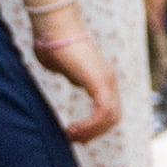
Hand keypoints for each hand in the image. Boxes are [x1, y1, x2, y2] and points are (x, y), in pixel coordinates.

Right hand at [29, 5, 125, 139]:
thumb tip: (64, 74)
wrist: (53, 28)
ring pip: (111, 117)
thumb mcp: (63, 65)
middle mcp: (108, 79)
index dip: (95, 126)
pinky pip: (102, 111)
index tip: (76, 133)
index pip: (109, 110)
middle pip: (114, 117)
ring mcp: (106, 79)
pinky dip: (89, 125)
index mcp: (101, 77)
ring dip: (91, 132)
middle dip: (94, 132)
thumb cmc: (52, 43)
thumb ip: (69, 73)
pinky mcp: (99, 81)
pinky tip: (72, 129)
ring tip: (71, 135)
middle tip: (74, 139)